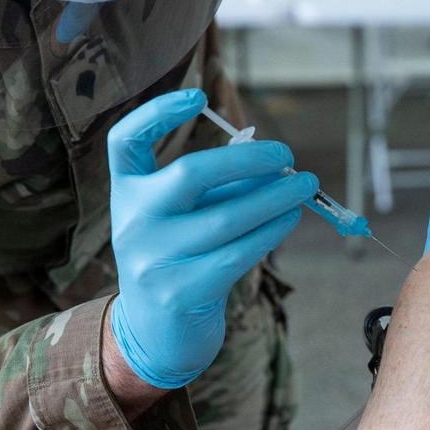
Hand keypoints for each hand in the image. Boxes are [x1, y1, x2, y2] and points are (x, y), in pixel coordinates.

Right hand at [107, 88, 317, 388]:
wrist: (156, 332)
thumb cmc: (181, 257)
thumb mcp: (184, 216)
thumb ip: (217, 186)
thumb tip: (270, 161)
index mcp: (127, 191)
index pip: (125, 140)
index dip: (157, 113)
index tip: (199, 97)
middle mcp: (132, 221)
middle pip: (190, 174)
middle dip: (248, 160)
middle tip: (287, 156)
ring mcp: (153, 259)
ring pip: (226, 217)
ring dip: (275, 198)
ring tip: (304, 187)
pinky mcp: (182, 291)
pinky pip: (238, 251)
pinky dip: (271, 230)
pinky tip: (289, 218)